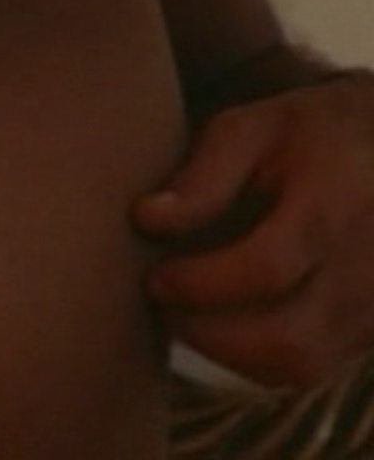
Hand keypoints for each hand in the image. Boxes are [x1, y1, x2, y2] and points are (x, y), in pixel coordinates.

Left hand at [136, 71, 373, 387]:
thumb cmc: (309, 134)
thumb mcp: (253, 128)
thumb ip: (202, 174)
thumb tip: (147, 218)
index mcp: (337, 201)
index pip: (267, 267)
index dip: (198, 283)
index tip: (155, 276)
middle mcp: (370, 264)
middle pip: (288, 339)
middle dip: (207, 333)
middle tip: (165, 304)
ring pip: (300, 365)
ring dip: (229, 353)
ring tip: (189, 312)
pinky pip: (313, 369)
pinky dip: (258, 358)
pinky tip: (226, 321)